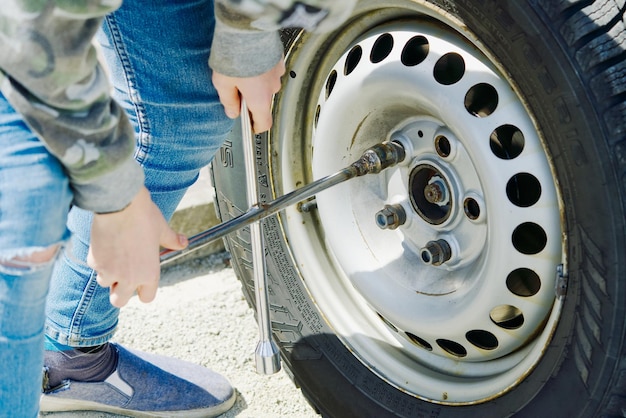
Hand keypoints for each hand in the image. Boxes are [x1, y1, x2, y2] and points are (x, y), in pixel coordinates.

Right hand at [87, 186, 187, 307]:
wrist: (120, 205)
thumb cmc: (144, 216)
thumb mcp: (162, 229)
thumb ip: (172, 240)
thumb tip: (184, 243)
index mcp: (149, 273)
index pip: (147, 297)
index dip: (143, 290)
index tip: (140, 281)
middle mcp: (129, 278)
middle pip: (119, 301)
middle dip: (119, 291)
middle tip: (122, 275)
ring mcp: (110, 271)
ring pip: (105, 283)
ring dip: (108, 274)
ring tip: (115, 254)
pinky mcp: (95, 261)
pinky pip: (95, 267)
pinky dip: (98, 259)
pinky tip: (105, 243)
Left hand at [212, 58, 285, 132]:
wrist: (246, 31)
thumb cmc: (235, 57)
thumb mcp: (223, 84)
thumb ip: (228, 101)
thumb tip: (232, 111)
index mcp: (260, 100)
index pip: (264, 123)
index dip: (256, 126)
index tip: (250, 126)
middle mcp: (272, 88)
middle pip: (263, 101)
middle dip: (251, 98)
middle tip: (236, 88)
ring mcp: (278, 73)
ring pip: (267, 84)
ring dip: (257, 81)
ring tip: (242, 70)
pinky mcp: (279, 59)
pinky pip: (270, 69)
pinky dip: (262, 68)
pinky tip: (251, 60)